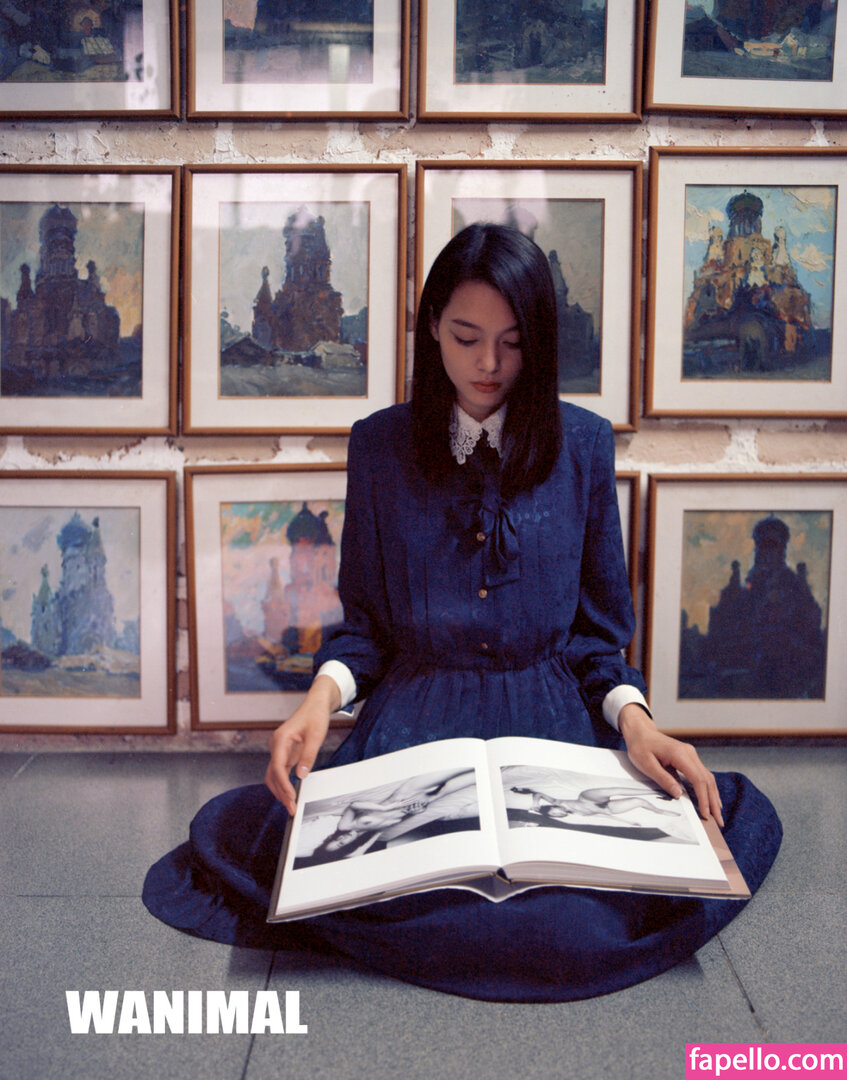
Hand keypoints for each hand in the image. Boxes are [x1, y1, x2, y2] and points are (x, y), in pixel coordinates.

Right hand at [264, 674, 339, 813]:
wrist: (315, 704)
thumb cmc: (315, 716)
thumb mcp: (316, 736)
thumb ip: (308, 756)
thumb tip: (300, 776)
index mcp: (280, 740)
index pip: (277, 767)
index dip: (283, 784)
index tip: (291, 796)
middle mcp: (276, 745)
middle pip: (272, 774)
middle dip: (280, 793)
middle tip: (291, 808)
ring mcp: (279, 750)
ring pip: (274, 775)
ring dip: (280, 791)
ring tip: (291, 805)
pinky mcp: (284, 753)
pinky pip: (280, 771)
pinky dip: (284, 784)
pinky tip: (291, 794)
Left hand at [618, 704, 723, 825]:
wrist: (641, 732)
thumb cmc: (641, 747)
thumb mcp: (646, 764)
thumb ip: (663, 778)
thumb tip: (678, 794)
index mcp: (680, 754)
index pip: (698, 780)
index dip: (703, 799)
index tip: (705, 814)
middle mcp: (690, 754)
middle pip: (707, 780)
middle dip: (713, 802)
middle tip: (718, 821)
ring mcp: (691, 755)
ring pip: (708, 777)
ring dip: (713, 796)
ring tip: (717, 814)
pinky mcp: (689, 758)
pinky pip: (702, 774)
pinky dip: (708, 788)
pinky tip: (711, 799)